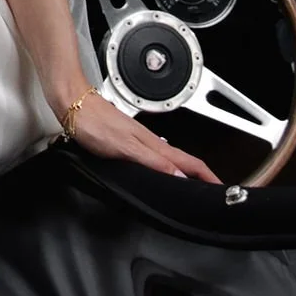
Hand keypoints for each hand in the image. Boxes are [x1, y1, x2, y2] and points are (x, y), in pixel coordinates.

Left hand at [60, 83, 219, 184]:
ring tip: (195, 184)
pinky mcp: (129, 142)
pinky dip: (167, 167)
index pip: (189, 162)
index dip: (208, 176)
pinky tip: (163, 171)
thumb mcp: (126, 147)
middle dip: (202, 176)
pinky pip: (156, 157)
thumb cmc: (94, 123)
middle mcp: (151, 142)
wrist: (74, 106)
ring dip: (186, 172)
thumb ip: (153, 162)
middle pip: (185, 161)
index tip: (221, 187)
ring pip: (172, 159)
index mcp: (154, 145)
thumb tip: (179, 176)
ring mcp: (140, 142)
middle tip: (214, 189)